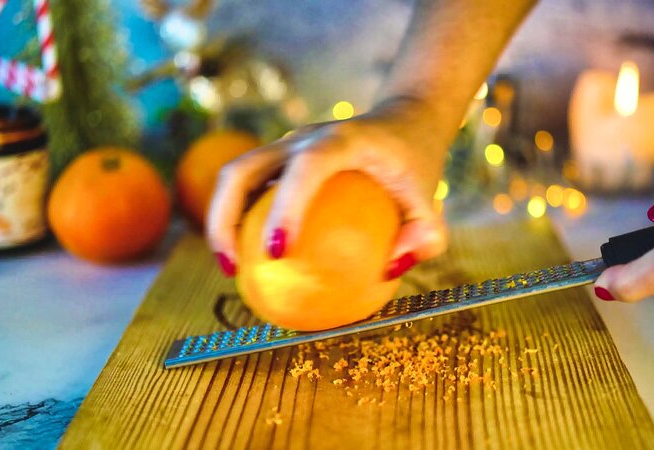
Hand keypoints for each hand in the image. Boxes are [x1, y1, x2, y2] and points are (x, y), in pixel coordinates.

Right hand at [207, 99, 448, 279]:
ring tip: (231, 268)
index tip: (277, 252)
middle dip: (225, 217)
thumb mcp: (431, 198)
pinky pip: (248, 187)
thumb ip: (425, 235)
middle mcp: (303, 137)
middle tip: (232, 268)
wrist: (403, 120)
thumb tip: (389, 269)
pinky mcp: (278, 157)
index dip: (287, 205)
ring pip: (234, 175)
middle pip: (243, 168)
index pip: (307, 166)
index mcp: (341, 140)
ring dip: (222, 220)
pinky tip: (249, 257)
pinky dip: (238, 219)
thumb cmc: (415, 161)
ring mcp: (285, 144)